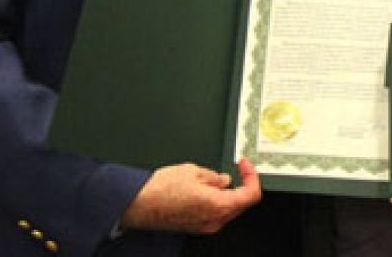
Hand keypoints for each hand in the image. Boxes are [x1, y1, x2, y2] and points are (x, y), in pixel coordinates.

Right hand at [121, 158, 261, 234]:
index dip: (252, 177)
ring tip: (212, 175)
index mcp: (218, 206)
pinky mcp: (195, 226)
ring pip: (227, 208)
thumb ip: (214, 176)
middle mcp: (214, 221)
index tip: (245, 165)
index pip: (250, 196)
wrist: (140, 204)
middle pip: (240, 203)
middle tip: (237, 168)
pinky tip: (203, 187)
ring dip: (227, 192)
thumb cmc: (161, 189)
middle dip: (241, 184)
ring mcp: (204, 226)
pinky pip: (214, 213)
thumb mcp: (193, 171)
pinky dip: (215, 199)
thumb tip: (224, 179)